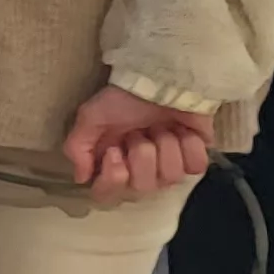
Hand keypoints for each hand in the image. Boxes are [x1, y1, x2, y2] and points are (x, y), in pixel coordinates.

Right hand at [63, 86, 212, 204]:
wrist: (162, 79)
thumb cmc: (125, 97)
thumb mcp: (91, 117)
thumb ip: (77, 148)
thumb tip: (82, 177)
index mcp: (113, 164)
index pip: (108, 194)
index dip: (113, 177)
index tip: (115, 151)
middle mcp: (140, 171)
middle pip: (142, 187)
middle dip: (142, 154)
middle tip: (141, 132)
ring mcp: (170, 165)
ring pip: (170, 177)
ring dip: (165, 145)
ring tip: (163, 127)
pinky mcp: (195, 157)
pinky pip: (195, 167)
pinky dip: (189, 146)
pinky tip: (183, 131)